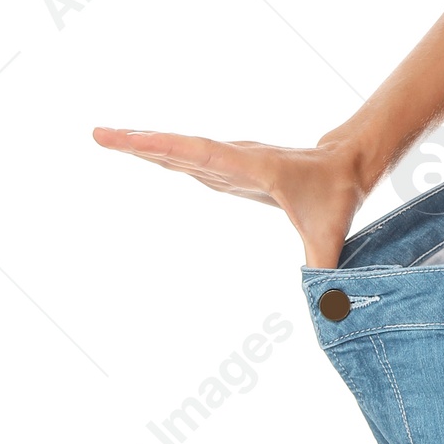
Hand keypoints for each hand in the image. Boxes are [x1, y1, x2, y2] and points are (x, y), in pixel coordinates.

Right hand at [92, 126, 368, 269]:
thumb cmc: (336, 198)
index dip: (170, 147)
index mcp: (256, 168)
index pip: (206, 156)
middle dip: (140, 141)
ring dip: (144, 144)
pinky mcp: (225, 168)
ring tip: (105, 137)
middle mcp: (236, 159)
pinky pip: (187, 159)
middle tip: (99, 134)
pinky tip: (137, 151)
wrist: (344, 166)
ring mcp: (228, 162)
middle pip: (181, 148)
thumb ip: (323, 269)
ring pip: (180, 151)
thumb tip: (326, 309)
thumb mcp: (331, 235)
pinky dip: (160, 154)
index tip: (136, 139)